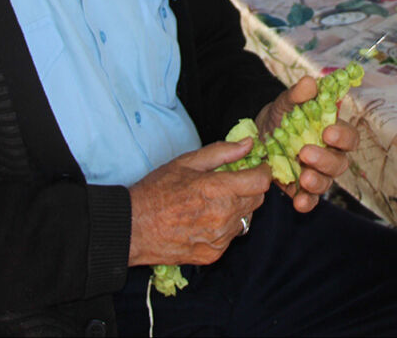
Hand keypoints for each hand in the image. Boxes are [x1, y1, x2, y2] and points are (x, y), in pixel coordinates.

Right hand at [128, 139, 270, 266]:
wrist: (133, 228)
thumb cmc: (156, 191)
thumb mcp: (186, 162)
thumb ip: (222, 152)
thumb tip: (248, 143)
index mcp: (218, 190)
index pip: (260, 182)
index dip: (262, 172)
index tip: (256, 167)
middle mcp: (223, 216)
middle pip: (257, 200)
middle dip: (250, 188)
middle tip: (231, 182)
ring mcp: (220, 238)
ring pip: (245, 219)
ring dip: (237, 208)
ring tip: (213, 202)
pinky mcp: (213, 254)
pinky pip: (231, 236)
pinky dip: (224, 227)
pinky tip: (204, 220)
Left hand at [256, 77, 359, 212]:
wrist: (257, 135)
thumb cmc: (281, 115)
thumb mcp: (286, 102)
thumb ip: (297, 94)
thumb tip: (310, 82)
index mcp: (332, 132)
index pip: (349, 137)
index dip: (342, 136)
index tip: (327, 132)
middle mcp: (329, 155)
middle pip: (340, 163)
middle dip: (325, 160)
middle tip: (305, 153)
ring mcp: (316, 173)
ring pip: (326, 182)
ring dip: (317, 182)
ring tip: (302, 178)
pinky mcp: (301, 189)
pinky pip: (310, 199)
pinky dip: (306, 203)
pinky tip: (298, 203)